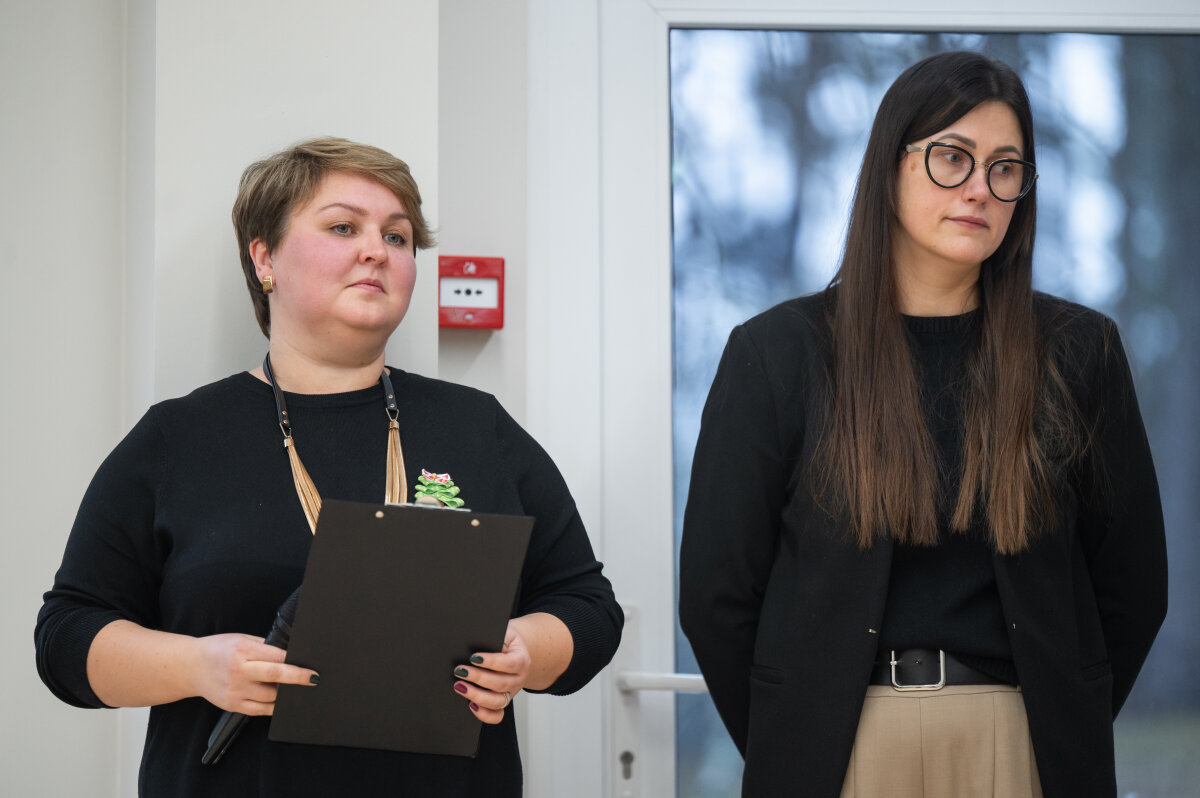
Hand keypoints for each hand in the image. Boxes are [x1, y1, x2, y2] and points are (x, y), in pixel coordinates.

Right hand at [192, 632, 318, 714]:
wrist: (191, 666)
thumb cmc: (218, 650)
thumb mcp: (242, 639)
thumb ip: (264, 647)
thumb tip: (290, 654)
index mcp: (242, 651)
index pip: (276, 657)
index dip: (295, 663)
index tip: (310, 666)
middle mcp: (239, 671)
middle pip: (275, 676)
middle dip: (298, 678)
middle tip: (314, 679)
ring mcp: (236, 691)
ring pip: (270, 696)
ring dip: (285, 694)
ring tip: (293, 688)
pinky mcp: (233, 705)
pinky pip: (260, 710)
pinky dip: (273, 706)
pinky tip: (280, 701)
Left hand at [451, 621, 530, 724]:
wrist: (513, 650)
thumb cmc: (506, 640)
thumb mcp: (506, 632)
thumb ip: (499, 635)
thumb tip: (482, 641)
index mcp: (522, 660)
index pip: (509, 663)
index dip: (491, 662)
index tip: (473, 657)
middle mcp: (519, 679)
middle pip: (501, 684)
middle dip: (478, 678)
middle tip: (460, 670)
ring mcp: (511, 693)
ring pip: (497, 702)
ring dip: (477, 696)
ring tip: (459, 686)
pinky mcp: (502, 703)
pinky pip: (496, 716)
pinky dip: (484, 714)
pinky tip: (470, 704)